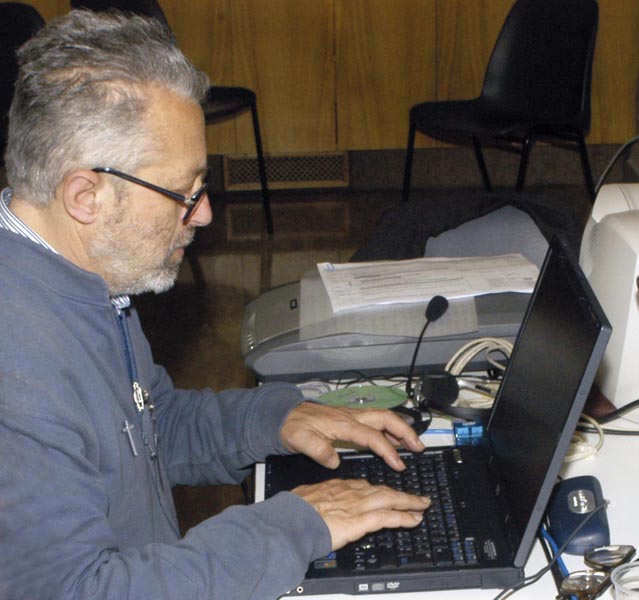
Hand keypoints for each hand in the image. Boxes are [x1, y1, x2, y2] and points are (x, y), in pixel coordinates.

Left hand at [280, 402, 424, 470]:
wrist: (285, 415)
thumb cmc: (294, 427)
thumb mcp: (301, 440)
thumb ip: (318, 450)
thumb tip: (334, 461)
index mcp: (343, 424)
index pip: (372, 436)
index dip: (388, 450)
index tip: (399, 465)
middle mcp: (351, 416)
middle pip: (386, 418)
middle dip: (405, 431)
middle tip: (419, 447)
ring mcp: (352, 415)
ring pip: (383, 417)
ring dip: (400, 428)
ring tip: (414, 444)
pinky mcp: (350, 418)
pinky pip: (375, 420)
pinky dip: (389, 429)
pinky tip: (393, 439)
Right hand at [293, 478, 430, 550]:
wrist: (291, 520)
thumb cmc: (293, 511)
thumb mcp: (304, 497)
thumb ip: (315, 498)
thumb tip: (312, 503)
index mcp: (337, 486)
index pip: (363, 486)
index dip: (378, 489)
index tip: (386, 492)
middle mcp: (350, 492)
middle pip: (382, 490)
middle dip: (401, 494)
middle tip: (416, 497)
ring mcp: (357, 505)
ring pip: (390, 499)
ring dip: (409, 502)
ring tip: (422, 505)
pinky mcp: (360, 521)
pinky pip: (387, 517)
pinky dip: (404, 518)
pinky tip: (414, 520)